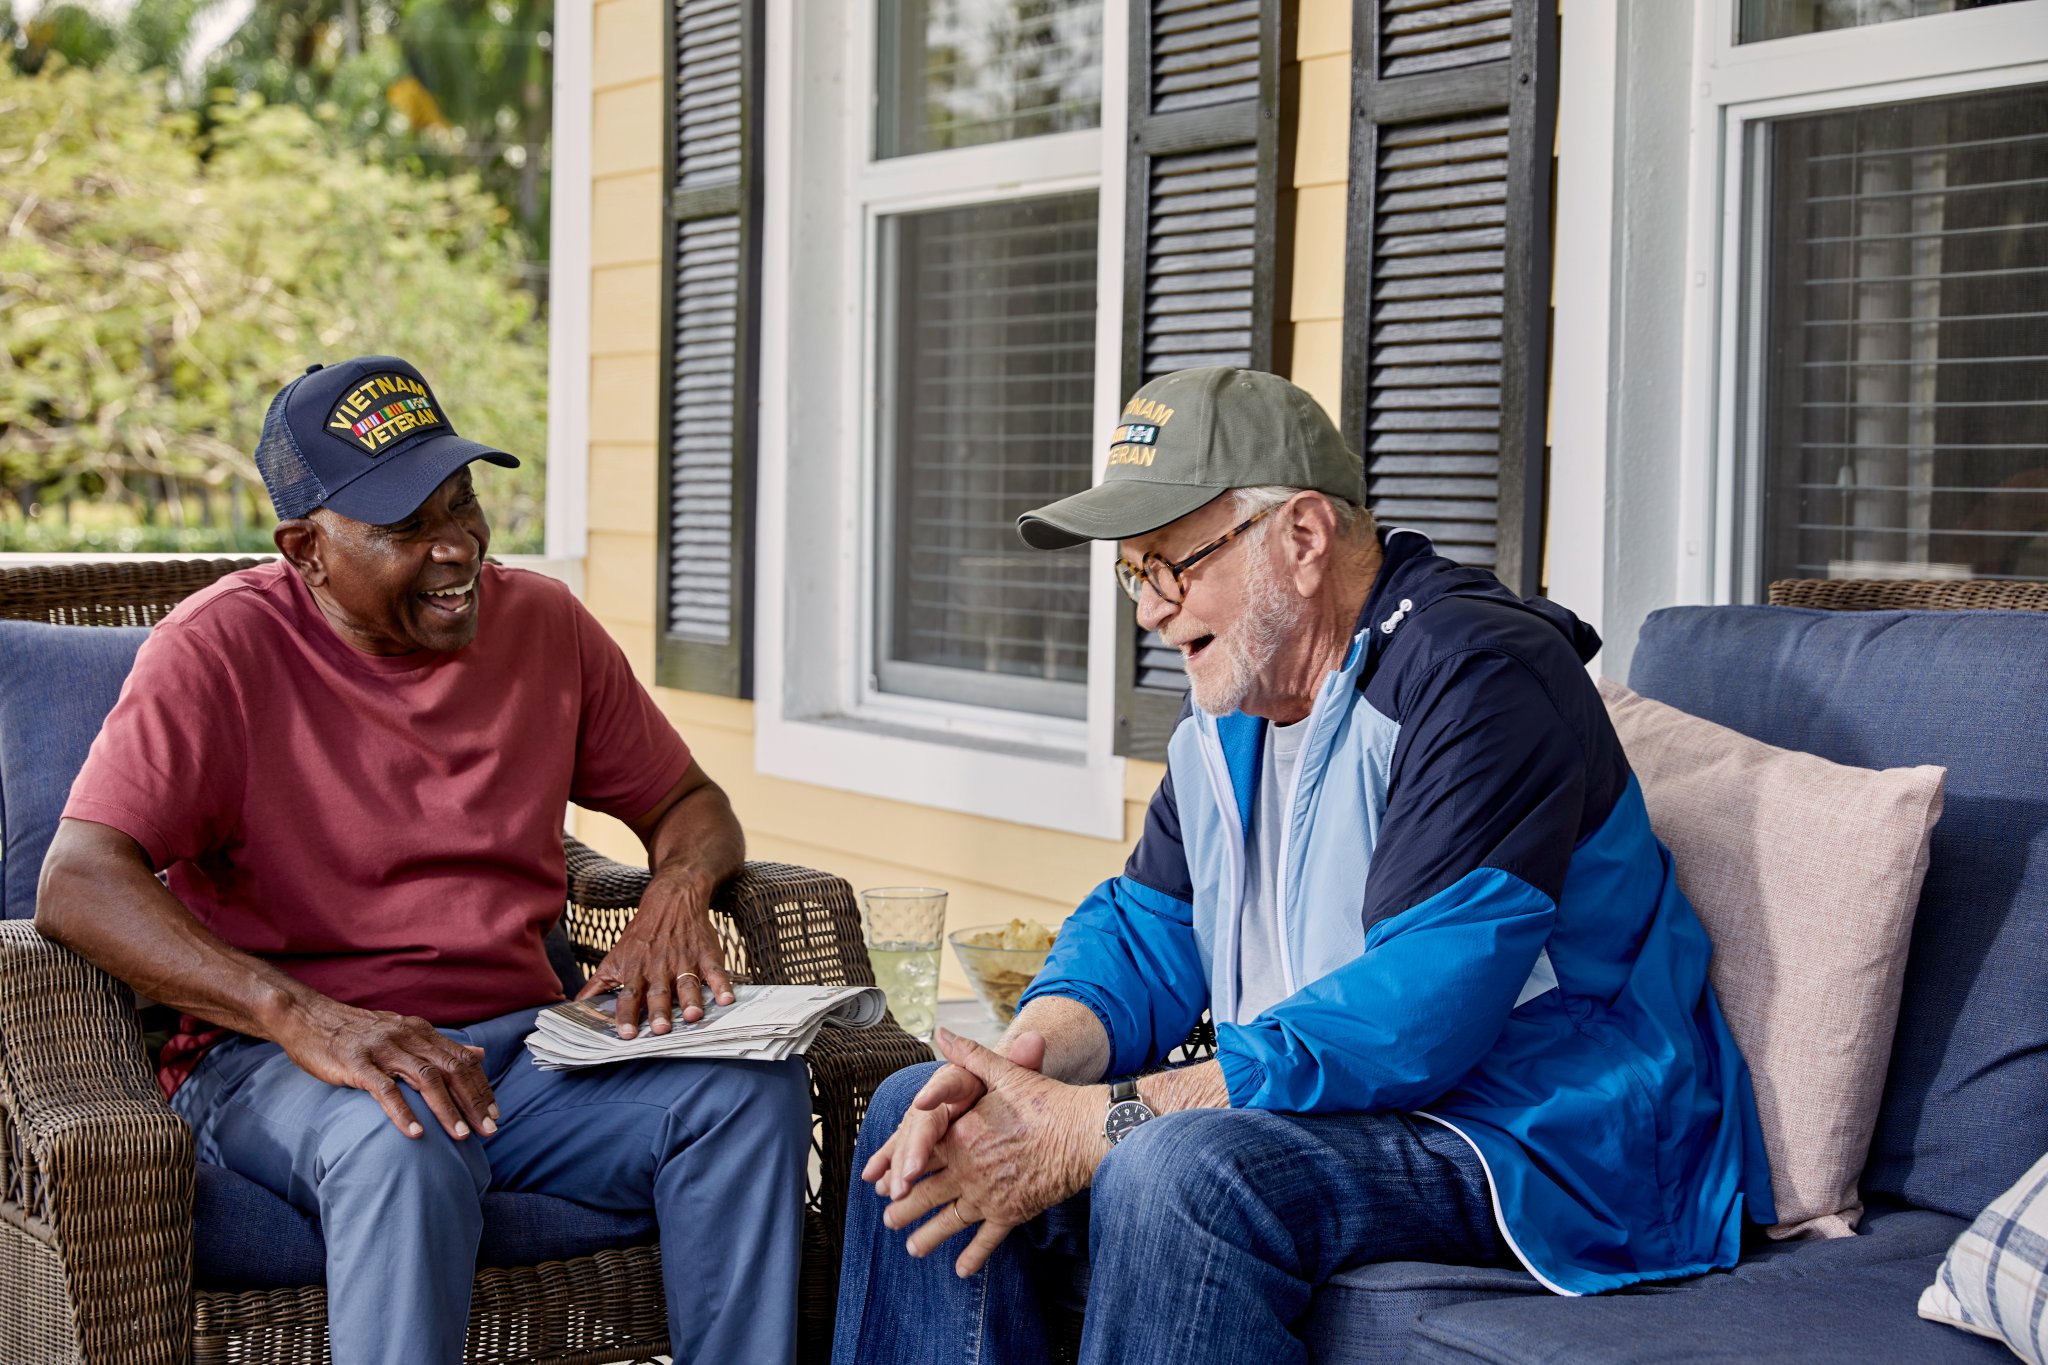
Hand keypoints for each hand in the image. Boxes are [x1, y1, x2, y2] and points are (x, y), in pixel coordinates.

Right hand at [275, 996, 497, 1141]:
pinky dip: (403, 1112)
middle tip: (489, 1131)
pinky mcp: (357, 1063)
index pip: (462, 1060)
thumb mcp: (405, 1033)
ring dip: (447, 1109)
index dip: (481, 1088)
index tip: (495, 1114)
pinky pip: (385, 1089)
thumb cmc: (358, 1032)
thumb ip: (441, 1046)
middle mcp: (408, 1037)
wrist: (309, 1018)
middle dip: (474, 1101)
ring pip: (426, 1079)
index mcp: (421, 1031)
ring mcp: (383, 1049)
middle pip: (451, 1070)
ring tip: (461, 1136)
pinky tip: (417, 1133)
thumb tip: (479, 1054)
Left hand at [575, 863, 734, 1036]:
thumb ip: (598, 985)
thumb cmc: (641, 936)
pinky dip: (722, 984)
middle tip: (661, 1030)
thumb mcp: (615, 958)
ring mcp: (684, 961)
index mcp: (636, 972)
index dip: (627, 1016)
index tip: (626, 1035)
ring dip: (690, 1000)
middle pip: (658, 993)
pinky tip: (727, 999)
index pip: (628, 997)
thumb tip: (574, 1006)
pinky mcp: (705, 954)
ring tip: (693, 1017)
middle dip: (659, 1012)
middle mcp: (659, 968)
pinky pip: (715, 970)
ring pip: (687, 984)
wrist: (671, 901)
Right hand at [862, 1032, 1047, 1199]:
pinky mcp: (918, 1135)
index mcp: (958, 1078)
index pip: (946, 1083)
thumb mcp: (1016, 1074)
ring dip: (896, 1165)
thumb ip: (1021, 1059)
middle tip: (908, 1177)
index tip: (924, 1102)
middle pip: (920, 1122)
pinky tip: (873, 1179)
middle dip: (912, 1150)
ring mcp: (923, 1117)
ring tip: (891, 1189)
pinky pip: (900, 1149)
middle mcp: (936, 1097)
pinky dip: (886, 1164)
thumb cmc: (1008, 1085)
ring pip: (906, 1140)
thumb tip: (1035, 1039)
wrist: (995, 1092)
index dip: (935, 1093)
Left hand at [882, 1029, 1099, 1277]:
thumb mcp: (1005, 1073)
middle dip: (905, 1209)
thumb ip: (970, 1056)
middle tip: (888, 1219)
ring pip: (950, 1221)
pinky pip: (987, 1239)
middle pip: (926, 1193)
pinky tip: (962, 1271)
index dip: (899, 1170)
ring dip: (929, 1236)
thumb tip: (942, 1033)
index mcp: (961, 1136)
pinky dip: (974, 1256)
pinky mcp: (1012, 1213)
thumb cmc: (1047, 1101)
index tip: (883, 1182)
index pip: (920, 1155)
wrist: (1085, 1134)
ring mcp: (989, 1195)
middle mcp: (968, 1170)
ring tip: (913, 1249)